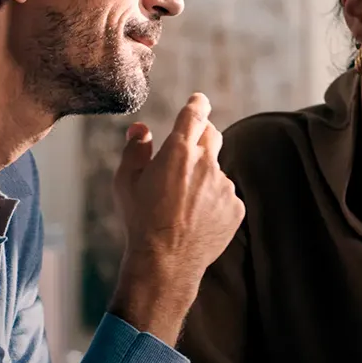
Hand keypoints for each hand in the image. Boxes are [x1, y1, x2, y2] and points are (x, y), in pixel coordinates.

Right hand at [107, 93, 244, 341]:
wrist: (166, 261)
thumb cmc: (140, 219)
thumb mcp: (125, 181)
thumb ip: (135, 149)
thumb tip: (140, 129)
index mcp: (178, 150)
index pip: (195, 113)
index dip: (197, 104)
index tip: (198, 101)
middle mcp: (207, 162)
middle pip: (212, 134)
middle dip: (201, 135)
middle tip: (186, 150)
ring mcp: (224, 186)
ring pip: (217, 170)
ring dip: (204, 177)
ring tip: (182, 203)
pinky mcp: (236, 207)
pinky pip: (226, 196)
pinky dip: (213, 201)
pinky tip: (195, 219)